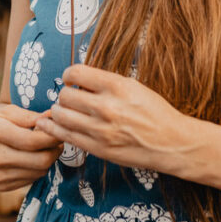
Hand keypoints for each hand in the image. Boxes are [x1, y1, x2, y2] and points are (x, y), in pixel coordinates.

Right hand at [0, 104, 63, 191]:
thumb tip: (51, 117)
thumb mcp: (5, 112)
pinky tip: (34, 158)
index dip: (53, 136)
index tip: (60, 130)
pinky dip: (38, 168)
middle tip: (58, 140)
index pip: (34, 140)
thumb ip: (29, 116)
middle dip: (56, 150)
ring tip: (47, 148)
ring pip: (39, 171)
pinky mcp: (1, 186)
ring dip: (49, 159)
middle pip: (41, 160)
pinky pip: (31, 179)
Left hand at [35, 64, 184, 171]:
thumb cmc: (155, 112)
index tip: (71, 79)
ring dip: (59, 111)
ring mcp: (100, 129)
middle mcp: (106, 107)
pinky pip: (65, 136)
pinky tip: (49, 124)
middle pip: (65, 95)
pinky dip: (53, 128)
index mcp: (117, 86)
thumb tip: (78, 80)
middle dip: (65, 94)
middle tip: (70, 98)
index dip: (69, 75)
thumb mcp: (133, 87)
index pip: (76, 73)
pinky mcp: (98, 148)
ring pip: (61, 115)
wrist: (171, 142)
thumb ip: (106, 83)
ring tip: (64, 111)